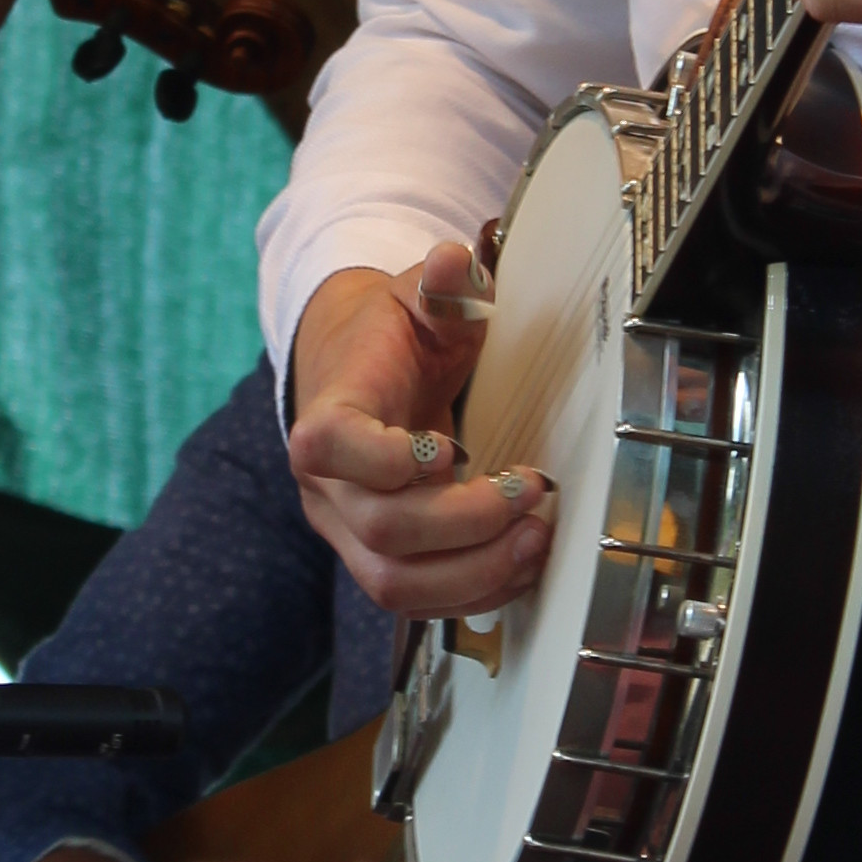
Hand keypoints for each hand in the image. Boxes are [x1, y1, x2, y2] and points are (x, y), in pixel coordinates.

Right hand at [285, 248, 554, 626]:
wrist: (357, 367)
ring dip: (476, 573)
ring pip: (394, 584)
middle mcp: (327, 486)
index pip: (328, 448)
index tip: (454, 445)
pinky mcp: (378, 557)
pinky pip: (416, 600)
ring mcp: (348, 529)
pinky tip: (519, 564)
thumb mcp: (416, 298)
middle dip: (467, 523)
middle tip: (531, 493)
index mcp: (327, 414)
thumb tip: (456, 261)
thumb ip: (440, 286)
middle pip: (380, 531)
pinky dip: (473, 592)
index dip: (387, 460)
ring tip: (535, 540)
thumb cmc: (389, 335)